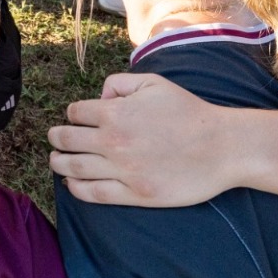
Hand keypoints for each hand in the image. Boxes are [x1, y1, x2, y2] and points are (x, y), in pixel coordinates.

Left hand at [48, 73, 244, 205]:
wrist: (221, 147)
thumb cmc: (189, 112)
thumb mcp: (153, 83)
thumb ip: (119, 83)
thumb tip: (99, 97)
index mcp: (115, 113)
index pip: (75, 113)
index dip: (72, 115)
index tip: (75, 119)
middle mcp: (112, 142)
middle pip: (65, 141)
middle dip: (56, 138)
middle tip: (55, 139)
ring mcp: (122, 170)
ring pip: (73, 167)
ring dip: (58, 163)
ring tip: (55, 160)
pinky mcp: (134, 194)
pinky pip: (93, 193)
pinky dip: (75, 187)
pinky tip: (71, 183)